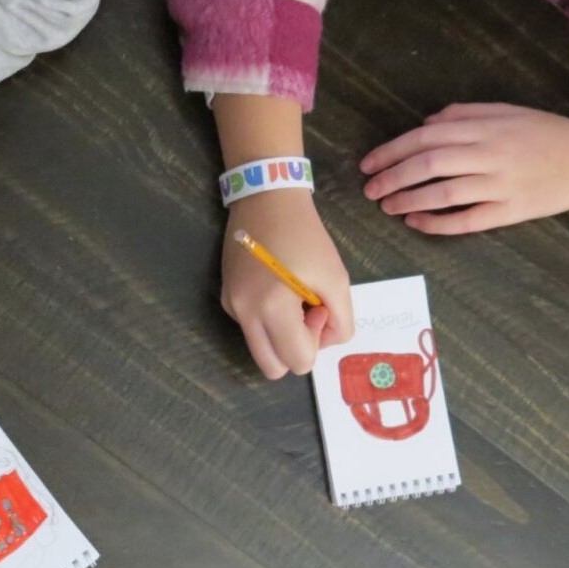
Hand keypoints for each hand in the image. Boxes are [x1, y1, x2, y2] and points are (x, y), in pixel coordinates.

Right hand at [222, 189, 353, 378]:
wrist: (266, 200)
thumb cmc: (305, 236)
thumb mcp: (337, 277)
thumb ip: (341, 320)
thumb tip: (327, 338)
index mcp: (270, 309)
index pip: (298, 362)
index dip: (316, 342)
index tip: (318, 307)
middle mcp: (244, 314)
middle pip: (273, 368)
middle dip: (295, 348)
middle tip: (306, 311)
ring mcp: (231, 306)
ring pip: (261, 349)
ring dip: (281, 335)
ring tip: (292, 297)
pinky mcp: (227, 297)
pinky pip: (252, 327)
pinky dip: (268, 320)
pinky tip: (276, 287)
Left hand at [360, 103, 568, 234]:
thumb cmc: (546, 134)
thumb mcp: (507, 112)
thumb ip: (464, 114)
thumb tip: (425, 125)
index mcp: (486, 127)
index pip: (426, 138)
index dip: (392, 151)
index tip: (369, 164)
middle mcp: (491, 154)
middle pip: (428, 166)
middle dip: (392, 178)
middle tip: (370, 189)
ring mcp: (501, 185)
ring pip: (443, 194)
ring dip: (408, 201)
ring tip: (387, 206)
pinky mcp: (511, 212)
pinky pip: (466, 221)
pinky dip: (436, 224)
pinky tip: (416, 223)